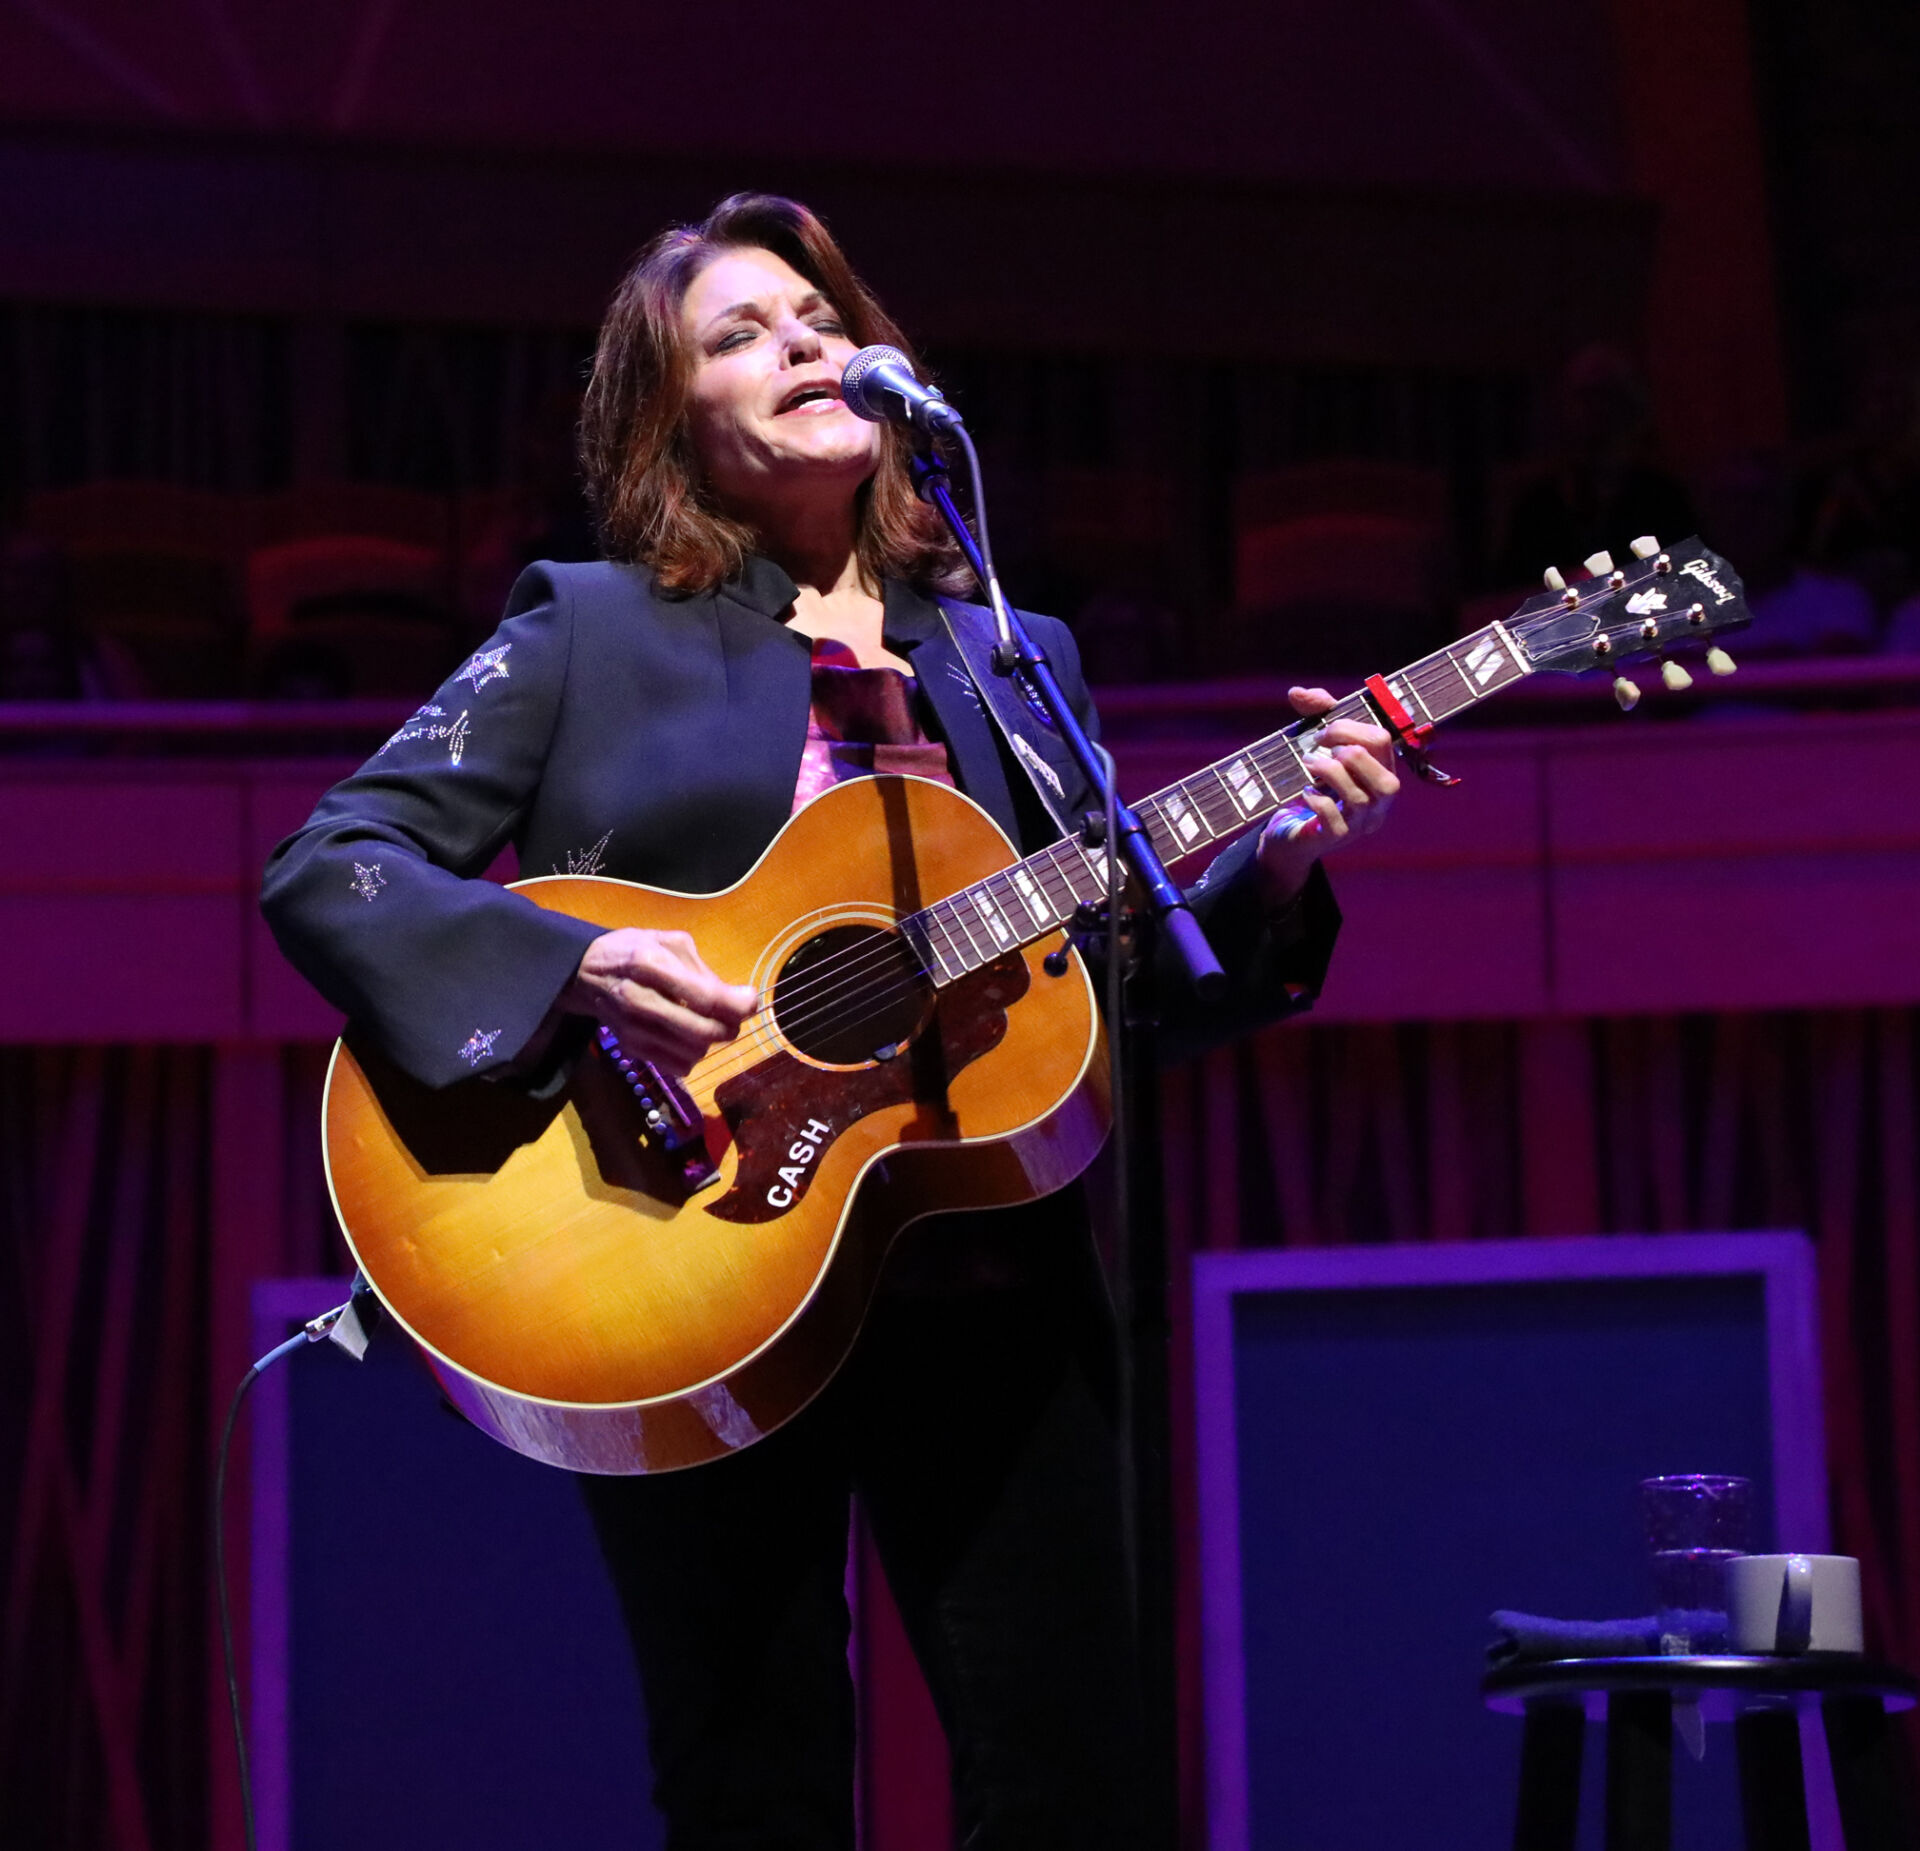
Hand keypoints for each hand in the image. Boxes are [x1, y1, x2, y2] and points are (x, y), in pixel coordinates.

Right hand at [562, 929, 757, 1076]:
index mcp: (649, 964)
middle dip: (729, 1026)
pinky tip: (686, 1036)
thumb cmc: (633, 951)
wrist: (585, 973)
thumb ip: (705, 970)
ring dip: (710, 1041)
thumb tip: (741, 999)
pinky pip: (678, 1066)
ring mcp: (632, 1029)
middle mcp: (639, 999)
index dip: (738, 1005)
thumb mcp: (668, 942)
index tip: (751, 1000)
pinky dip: (692, 1055)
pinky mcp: (631, 1048)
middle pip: (702, 1031)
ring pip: (693, 1052)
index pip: (705, 997)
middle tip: (732, 1015)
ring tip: (705, 1021)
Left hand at [1254, 686, 1400, 905]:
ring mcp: (1361, 824)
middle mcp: (1380, 803)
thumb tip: (1297, 692)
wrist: (1289, 834)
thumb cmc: (1311, 786)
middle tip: (1317, 746)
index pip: (1383, 743)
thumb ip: (1314, 716)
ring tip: (1308, 763)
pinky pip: (1335, 819)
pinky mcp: (1336, 838)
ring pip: (1361, 798)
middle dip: (1349, 751)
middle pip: (1388, 778)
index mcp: (1381, 773)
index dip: (1350, 728)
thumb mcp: (1317, 748)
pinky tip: (1305, 791)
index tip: (1321, 731)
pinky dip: (1318, 799)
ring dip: (1330, 772)